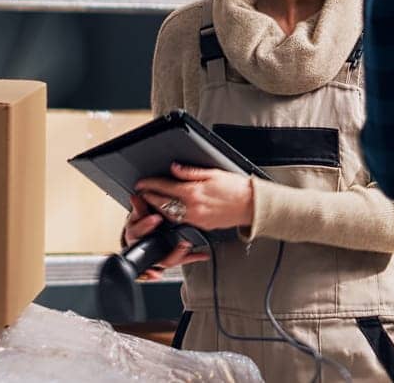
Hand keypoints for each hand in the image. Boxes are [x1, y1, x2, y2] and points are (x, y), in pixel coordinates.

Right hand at [122, 192, 208, 281]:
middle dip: (167, 244)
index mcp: (136, 235)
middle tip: (178, 237)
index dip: (145, 225)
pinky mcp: (171, 259)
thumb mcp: (139, 216)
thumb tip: (135, 197)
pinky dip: (193, 257)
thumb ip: (139, 208)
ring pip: (167, 260)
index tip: (156, 217)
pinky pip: (182, 261)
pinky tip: (204, 254)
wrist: (143, 242)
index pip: (136, 232)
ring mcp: (158, 256)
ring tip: (187, 244)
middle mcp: (146, 248)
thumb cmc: (141, 226)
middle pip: (151, 250)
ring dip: (178, 253)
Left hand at [135, 163, 255, 232]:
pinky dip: (172, 214)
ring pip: (169, 214)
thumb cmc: (238, 188)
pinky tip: (171, 210)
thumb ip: (191, 172)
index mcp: (193, 192)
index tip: (142, 182)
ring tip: (152, 201)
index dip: (150, 184)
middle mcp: (191, 208)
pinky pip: (181, 220)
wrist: (251, 205)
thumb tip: (175, 168)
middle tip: (142, 192)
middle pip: (162, 203)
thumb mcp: (214, 173)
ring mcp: (195, 219)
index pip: (164, 187)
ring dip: (158, 207)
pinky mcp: (201, 225)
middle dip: (149, 197)